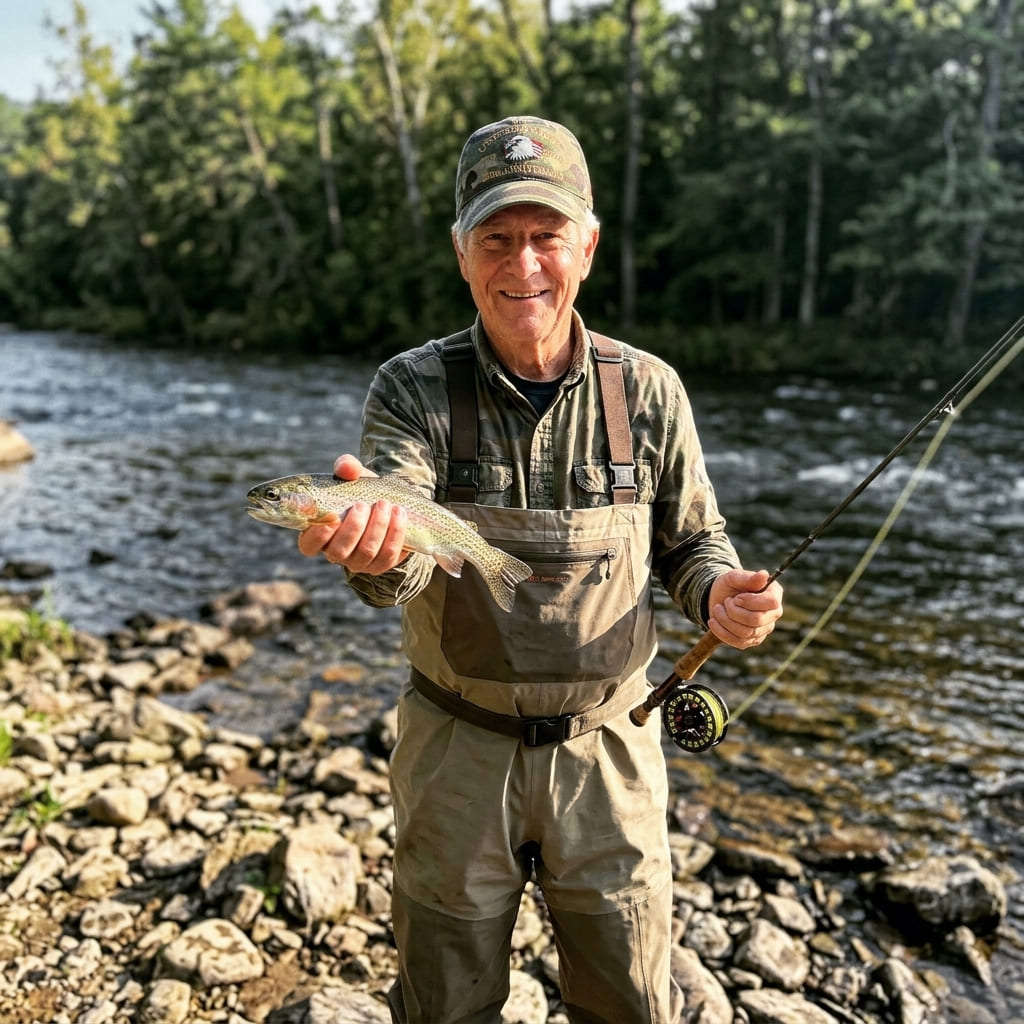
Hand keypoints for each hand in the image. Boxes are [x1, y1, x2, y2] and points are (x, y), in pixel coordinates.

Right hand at [296, 455, 409, 573]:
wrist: (390, 504)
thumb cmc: (361, 492)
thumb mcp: (352, 478)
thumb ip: (346, 467)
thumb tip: (347, 467)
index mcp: (320, 534)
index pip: (308, 546)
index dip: (317, 536)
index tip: (332, 518)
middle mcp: (337, 553)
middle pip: (339, 551)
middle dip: (353, 527)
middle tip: (362, 505)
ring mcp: (359, 562)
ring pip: (366, 552)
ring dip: (377, 527)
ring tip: (385, 504)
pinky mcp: (381, 564)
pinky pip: (388, 554)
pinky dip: (395, 533)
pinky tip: (399, 513)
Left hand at [706, 569, 782, 649]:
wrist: (719, 598)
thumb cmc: (730, 585)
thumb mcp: (733, 577)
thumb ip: (747, 577)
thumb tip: (764, 575)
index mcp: (774, 594)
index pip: (771, 602)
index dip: (751, 601)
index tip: (736, 598)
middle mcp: (773, 613)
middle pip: (757, 620)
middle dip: (734, 611)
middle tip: (725, 602)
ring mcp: (764, 629)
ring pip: (746, 632)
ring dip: (725, 620)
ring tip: (717, 609)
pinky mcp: (753, 640)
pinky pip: (739, 642)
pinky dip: (722, 632)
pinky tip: (713, 622)